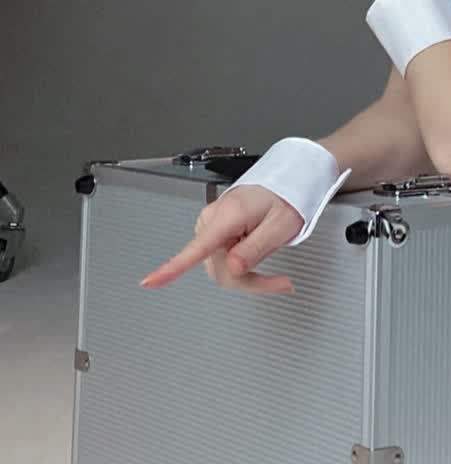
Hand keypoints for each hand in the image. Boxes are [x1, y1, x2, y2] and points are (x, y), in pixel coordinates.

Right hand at [138, 184, 302, 296]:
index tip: (150, 281)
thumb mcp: (281, 225)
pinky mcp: (214, 234)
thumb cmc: (286, 197)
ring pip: (220, 270)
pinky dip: (242, 269)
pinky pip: (222, 261)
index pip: (196, 248)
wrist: (287, 181)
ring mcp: (211, 227)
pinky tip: (259, 260)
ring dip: (247, 278)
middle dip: (248, 282)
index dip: (171, 269)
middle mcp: (212, 221)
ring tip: (275, 274)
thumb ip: (255, 249)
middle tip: (281, 283)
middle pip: (218, 270)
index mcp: (226, 216)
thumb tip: (232, 268)